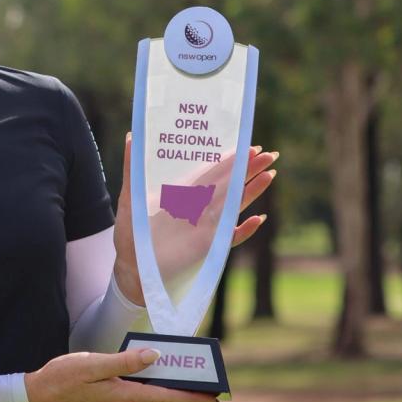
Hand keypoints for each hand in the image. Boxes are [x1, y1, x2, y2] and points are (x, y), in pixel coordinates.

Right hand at [24, 348, 221, 401]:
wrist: (37, 396)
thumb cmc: (62, 377)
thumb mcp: (93, 363)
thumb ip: (125, 361)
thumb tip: (155, 355)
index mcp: (124, 397)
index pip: (167, 399)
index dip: (192, 399)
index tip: (215, 400)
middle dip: (191, 401)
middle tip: (216, 399)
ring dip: (175, 398)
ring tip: (196, 393)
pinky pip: (141, 400)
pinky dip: (158, 395)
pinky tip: (162, 388)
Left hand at [114, 133, 279, 305]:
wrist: (132, 266)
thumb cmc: (131, 231)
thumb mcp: (130, 197)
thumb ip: (132, 168)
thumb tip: (130, 135)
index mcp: (185, 193)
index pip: (212, 172)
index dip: (229, 160)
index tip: (247, 145)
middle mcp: (200, 208)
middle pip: (230, 185)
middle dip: (249, 169)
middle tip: (269, 153)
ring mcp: (206, 227)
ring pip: (235, 205)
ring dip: (253, 191)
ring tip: (270, 174)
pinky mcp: (207, 246)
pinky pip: (231, 238)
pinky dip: (245, 230)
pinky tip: (258, 219)